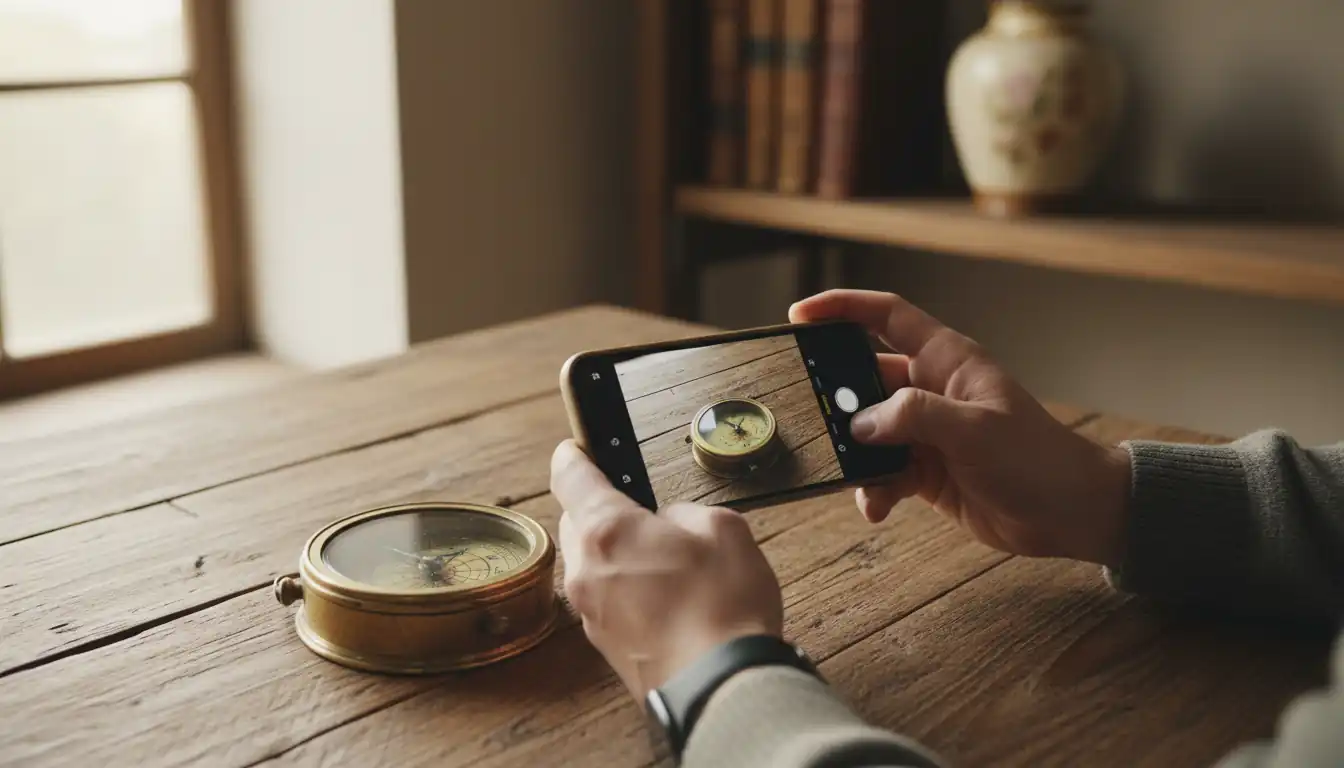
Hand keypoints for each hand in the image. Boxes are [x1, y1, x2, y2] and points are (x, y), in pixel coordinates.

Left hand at [550, 440, 782, 699]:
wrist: (721, 688)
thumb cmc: (723, 608)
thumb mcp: (723, 529)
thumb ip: (687, 513)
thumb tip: (671, 525)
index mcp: (607, 529)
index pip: (570, 477)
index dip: (573, 456)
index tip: (576, 449)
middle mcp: (586, 571)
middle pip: (576, 523)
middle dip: (600, 510)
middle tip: (639, 510)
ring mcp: (591, 614)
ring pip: (590, 564)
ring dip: (615, 554)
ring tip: (665, 559)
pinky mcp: (605, 646)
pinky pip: (606, 600)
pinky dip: (625, 590)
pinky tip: (666, 597)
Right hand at [789, 289, 1132, 568]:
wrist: (1070, 513)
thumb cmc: (1037, 459)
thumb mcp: (975, 430)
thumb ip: (914, 417)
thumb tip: (860, 423)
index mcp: (947, 361)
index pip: (887, 317)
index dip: (843, 309)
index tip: (801, 316)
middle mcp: (931, 390)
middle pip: (865, 379)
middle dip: (836, 397)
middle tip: (810, 414)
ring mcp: (927, 432)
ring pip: (868, 431)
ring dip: (854, 454)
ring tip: (849, 473)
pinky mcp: (925, 471)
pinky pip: (882, 472)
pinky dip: (873, 490)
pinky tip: (877, 507)